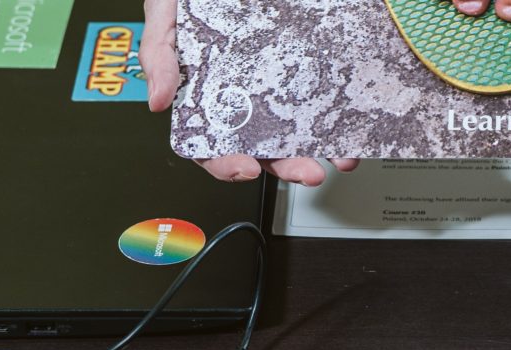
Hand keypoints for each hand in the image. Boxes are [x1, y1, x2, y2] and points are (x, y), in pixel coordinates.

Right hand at [140, 0, 358, 185]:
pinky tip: (352, 122)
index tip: (244, 168)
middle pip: (264, 148)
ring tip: (341, 159)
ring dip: (320, 151)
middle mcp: (245, 98)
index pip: (213, 145)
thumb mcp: (164, 16)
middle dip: (287, 166)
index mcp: (207, 97)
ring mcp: (276, 83)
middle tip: (308, 172)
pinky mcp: (304, 65)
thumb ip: (158, 56)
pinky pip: (323, 95)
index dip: (227, 164)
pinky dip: (339, 115)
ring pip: (298, 131)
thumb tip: (158, 101)